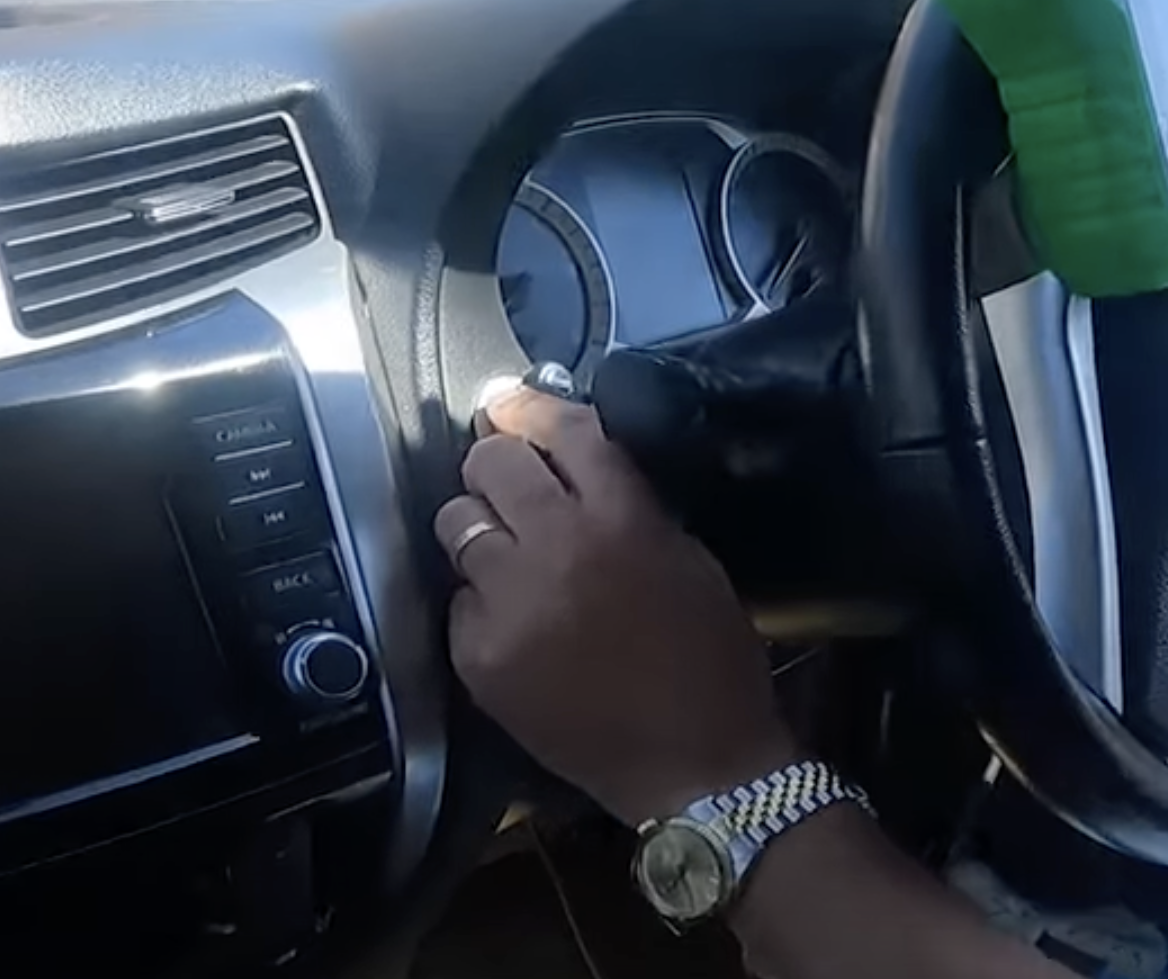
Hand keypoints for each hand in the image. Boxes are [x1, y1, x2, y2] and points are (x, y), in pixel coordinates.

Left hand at [436, 387, 795, 824]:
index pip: (560, 431)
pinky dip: (480, 601)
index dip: (530, 407)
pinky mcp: (479, 656)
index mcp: (621, 517)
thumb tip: (573, 463)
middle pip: (490, 463)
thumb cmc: (709, 660)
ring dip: (480, 527)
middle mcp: (557, 548)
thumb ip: (630, 503)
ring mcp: (510, 604)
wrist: (696, 766)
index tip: (510, 402)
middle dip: (498, 465)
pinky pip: (458, 599)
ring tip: (506, 553)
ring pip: (457, 523)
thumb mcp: (689, 558)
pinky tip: (515, 621)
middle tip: (510, 484)